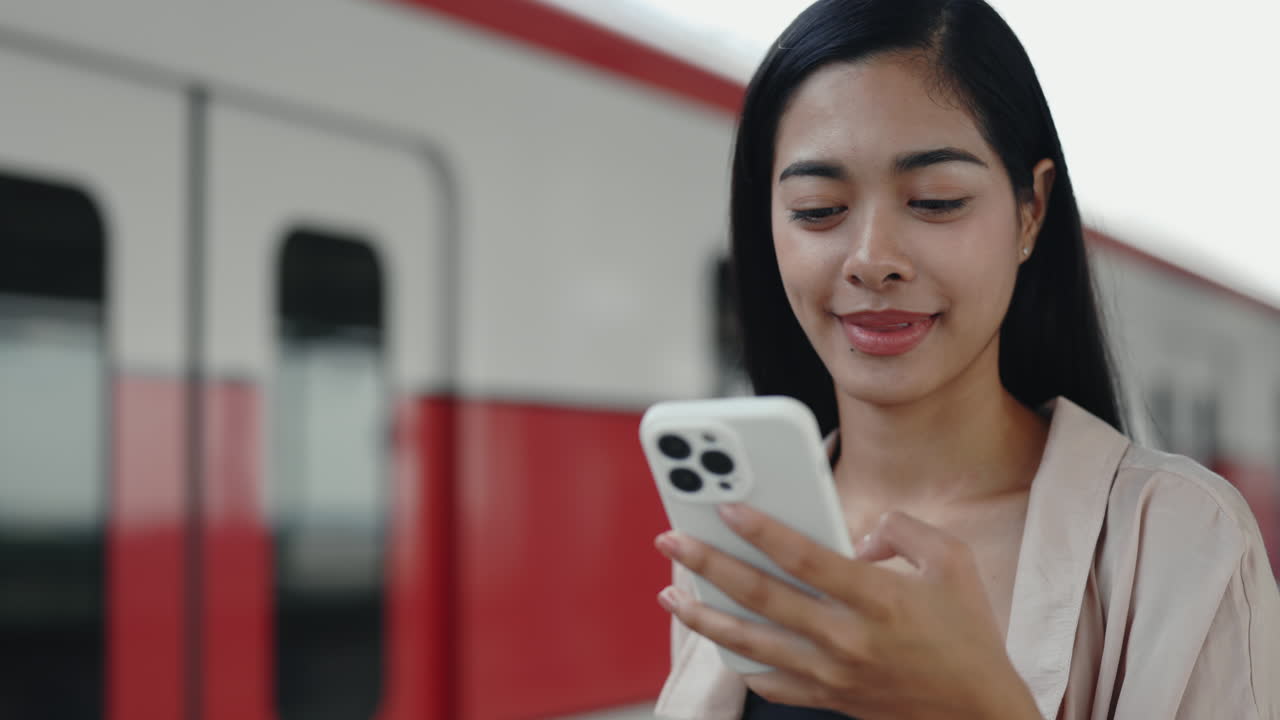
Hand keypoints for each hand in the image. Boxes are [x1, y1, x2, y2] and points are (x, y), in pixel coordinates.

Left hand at [655, 505, 1040, 719]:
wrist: (978, 711)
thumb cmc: (968, 634)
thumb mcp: (953, 561)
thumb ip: (902, 529)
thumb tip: (855, 536)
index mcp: (878, 599)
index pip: (805, 558)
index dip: (762, 530)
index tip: (726, 507)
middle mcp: (847, 638)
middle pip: (762, 597)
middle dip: (708, 565)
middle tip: (672, 540)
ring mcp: (833, 674)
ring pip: (751, 642)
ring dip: (704, 616)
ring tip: (672, 594)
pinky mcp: (829, 698)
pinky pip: (771, 681)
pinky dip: (740, 661)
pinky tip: (717, 640)